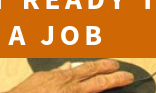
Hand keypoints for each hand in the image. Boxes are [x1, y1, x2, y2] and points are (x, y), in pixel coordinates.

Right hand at [6, 59, 133, 92]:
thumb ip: (57, 72)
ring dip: (110, 88)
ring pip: (96, 91)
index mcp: (64, 77)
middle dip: (115, 78)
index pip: (89, 68)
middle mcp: (71, 88)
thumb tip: (67, 66)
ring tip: (123, 85)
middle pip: (98, 81)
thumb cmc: (27, 92)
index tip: (115, 65)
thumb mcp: (41, 77)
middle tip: (128, 77)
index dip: (104, 66)